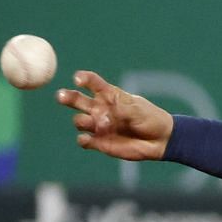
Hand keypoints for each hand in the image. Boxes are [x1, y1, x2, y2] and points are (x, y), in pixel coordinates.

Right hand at [56, 70, 173, 160]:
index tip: (77, 79)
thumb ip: (122, 110)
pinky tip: (87, 139)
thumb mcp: (138, 110)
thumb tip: (104, 115)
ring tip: (103, 124)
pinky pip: (84, 141)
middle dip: (67, 97)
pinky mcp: (99, 142)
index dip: (83, 79)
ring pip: (79, 120)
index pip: (92, 83)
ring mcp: (98, 125)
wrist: (160, 140)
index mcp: (109, 95)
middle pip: (77, 100)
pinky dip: (83, 140)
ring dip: (85, 121)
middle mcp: (99, 108)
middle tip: (61, 96)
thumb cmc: (150, 118)